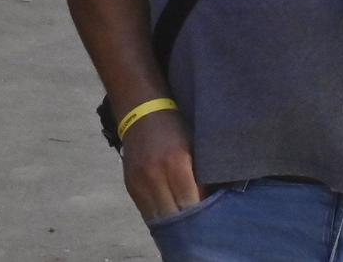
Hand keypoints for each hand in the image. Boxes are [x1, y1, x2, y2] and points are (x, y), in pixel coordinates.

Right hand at [122, 108, 203, 223]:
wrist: (142, 112)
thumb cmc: (176, 126)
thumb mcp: (194, 145)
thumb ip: (200, 173)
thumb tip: (212, 199)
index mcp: (177, 163)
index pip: (191, 201)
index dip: (202, 214)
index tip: (212, 220)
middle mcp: (155, 176)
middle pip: (173, 213)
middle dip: (188, 223)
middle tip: (201, 229)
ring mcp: (140, 182)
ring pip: (157, 217)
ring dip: (172, 225)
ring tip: (186, 230)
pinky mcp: (130, 186)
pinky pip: (145, 211)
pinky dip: (159, 217)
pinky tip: (170, 221)